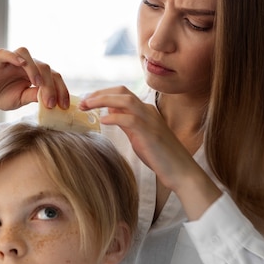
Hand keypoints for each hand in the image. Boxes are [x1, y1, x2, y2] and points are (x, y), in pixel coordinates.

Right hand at [0, 47, 69, 110]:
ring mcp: (13, 60)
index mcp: (36, 73)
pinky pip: (8, 53)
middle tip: (50, 103)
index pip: (54, 76)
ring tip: (38, 84)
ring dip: (35, 69)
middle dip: (50, 86)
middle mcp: (27, 64)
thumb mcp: (23, 99)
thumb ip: (36, 96)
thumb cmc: (3, 96)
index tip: (63, 106)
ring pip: (28, 56)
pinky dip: (15, 57)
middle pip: (44, 67)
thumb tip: (54, 99)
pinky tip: (22, 64)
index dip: (61, 90)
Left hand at [79, 86, 220, 219]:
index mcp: (145, 111)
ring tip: (87, 106)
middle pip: (121, 91)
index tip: (86, 100)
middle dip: (99, 93)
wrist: (181, 171)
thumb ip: (126, 123)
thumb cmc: (159, 156)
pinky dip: (115, 117)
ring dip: (103, 100)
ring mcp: (150, 120)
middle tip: (82, 102)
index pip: (121, 93)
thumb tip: (109, 112)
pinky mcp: (151, 133)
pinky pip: (131, 119)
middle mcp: (148, 111)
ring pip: (125, 100)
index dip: (102, 93)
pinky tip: (103, 121)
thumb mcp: (138, 135)